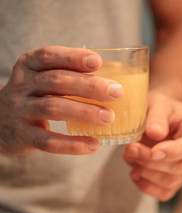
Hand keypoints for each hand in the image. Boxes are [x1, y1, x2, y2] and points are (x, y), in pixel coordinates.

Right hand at [0, 46, 123, 154]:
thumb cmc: (36, 94)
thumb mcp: (44, 77)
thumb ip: (72, 73)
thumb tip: (119, 72)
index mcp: (30, 65)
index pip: (49, 56)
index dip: (73, 57)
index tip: (97, 61)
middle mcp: (23, 85)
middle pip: (57, 81)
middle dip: (90, 86)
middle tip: (117, 92)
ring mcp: (21, 110)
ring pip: (53, 108)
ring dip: (84, 112)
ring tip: (109, 117)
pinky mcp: (24, 135)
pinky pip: (48, 141)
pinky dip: (72, 144)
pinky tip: (94, 145)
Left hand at [123, 93, 181, 200]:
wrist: (161, 116)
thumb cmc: (162, 107)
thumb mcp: (159, 102)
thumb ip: (157, 116)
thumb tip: (155, 134)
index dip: (173, 152)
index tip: (153, 151)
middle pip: (180, 167)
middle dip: (151, 161)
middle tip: (131, 149)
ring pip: (171, 181)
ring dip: (145, 173)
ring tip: (130, 156)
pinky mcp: (177, 179)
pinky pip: (165, 192)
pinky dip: (147, 186)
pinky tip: (135, 172)